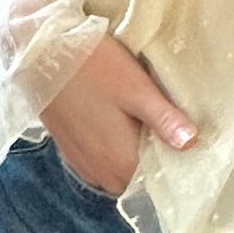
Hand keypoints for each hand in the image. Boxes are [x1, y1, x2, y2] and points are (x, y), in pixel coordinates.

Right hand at [39, 34, 197, 195]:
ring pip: (115, 169)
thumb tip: (192, 144)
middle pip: (135, 177)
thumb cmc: (93, 67)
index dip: (171, 161)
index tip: (180, 140)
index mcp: (121, 162)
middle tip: (160, 125)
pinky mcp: (67, 148)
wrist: (40, 52)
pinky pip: (97, 159)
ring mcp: (80, 161)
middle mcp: (99, 171)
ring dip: (126, 152)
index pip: (156, 180)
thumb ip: (164, 120)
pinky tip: (112, 119)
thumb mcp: (137, 89)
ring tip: (138, 120)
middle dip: (148, 157)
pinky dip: (107, 146)